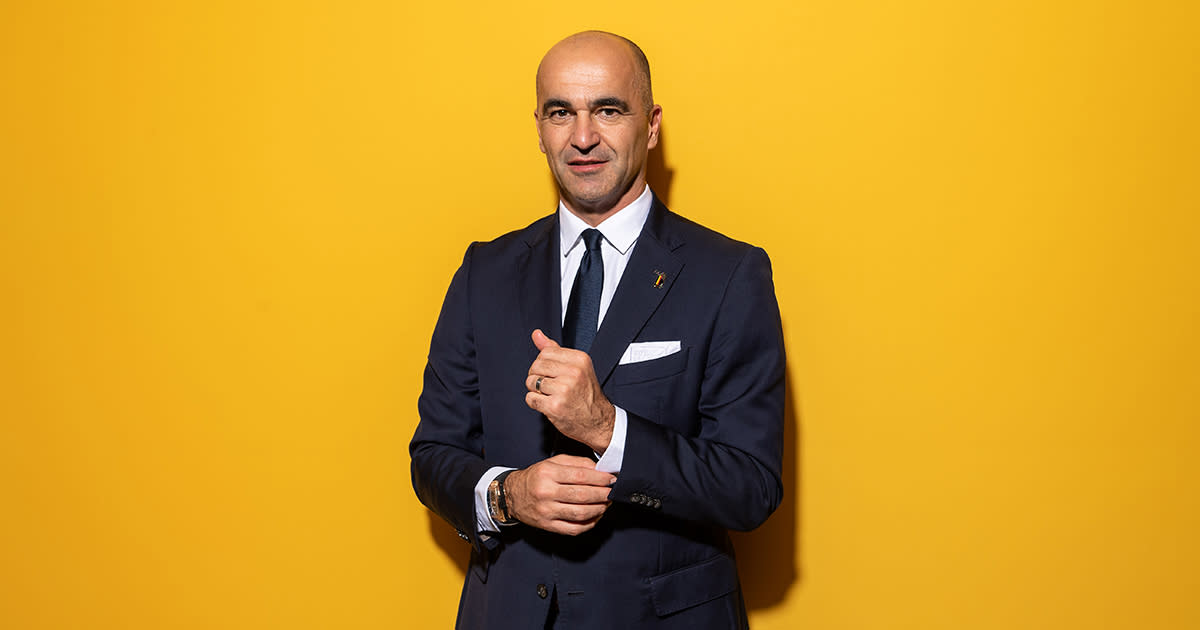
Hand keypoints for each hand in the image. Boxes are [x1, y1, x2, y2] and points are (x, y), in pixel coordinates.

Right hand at [505, 455, 615, 535]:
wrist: (513, 496)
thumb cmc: (536, 477)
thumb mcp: (553, 462)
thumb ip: (577, 463)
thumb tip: (600, 469)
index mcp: (548, 474)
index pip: (580, 476)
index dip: (600, 479)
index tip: (611, 479)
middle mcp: (546, 493)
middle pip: (582, 495)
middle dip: (603, 494)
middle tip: (612, 492)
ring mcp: (547, 512)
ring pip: (580, 513)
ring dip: (599, 509)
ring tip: (606, 503)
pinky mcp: (548, 526)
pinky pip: (573, 529)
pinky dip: (589, 524)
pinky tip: (596, 516)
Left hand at [525, 329, 615, 452]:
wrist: (598, 421)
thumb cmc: (585, 394)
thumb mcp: (576, 367)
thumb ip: (555, 350)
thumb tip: (536, 333)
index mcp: (580, 359)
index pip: (545, 352)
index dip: (543, 364)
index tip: (551, 374)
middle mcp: (573, 372)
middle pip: (536, 366)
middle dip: (536, 376)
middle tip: (547, 386)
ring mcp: (564, 390)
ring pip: (531, 382)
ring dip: (535, 390)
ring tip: (548, 395)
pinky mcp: (555, 406)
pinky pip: (530, 398)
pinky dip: (535, 402)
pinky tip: (547, 405)